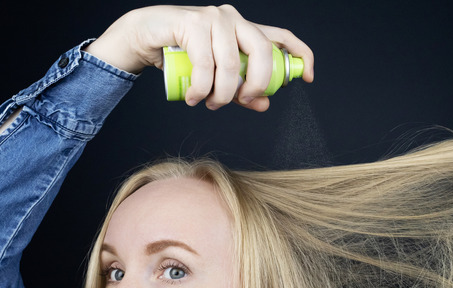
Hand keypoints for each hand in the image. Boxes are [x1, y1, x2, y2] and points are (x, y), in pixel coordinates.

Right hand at [83, 5, 313, 111]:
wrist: (144, 37)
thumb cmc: (181, 56)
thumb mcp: (216, 77)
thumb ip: (240, 90)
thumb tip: (263, 104)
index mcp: (244, 29)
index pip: (281, 35)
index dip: (301, 54)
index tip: (308, 77)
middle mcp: (233, 19)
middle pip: (263, 52)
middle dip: (257, 84)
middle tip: (242, 101)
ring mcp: (214, 18)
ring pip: (232, 65)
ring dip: (220, 94)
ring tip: (207, 103)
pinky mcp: (193, 23)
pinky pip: (206, 64)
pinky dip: (200, 88)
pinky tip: (193, 97)